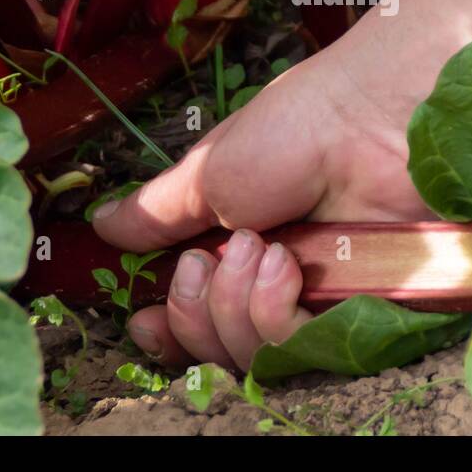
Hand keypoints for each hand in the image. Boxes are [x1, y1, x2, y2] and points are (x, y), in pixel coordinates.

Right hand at [91, 48, 430, 368]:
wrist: (370, 118)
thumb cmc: (295, 127)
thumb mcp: (209, 172)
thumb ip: (157, 213)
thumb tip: (101, 225)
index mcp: (235, 243)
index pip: (194, 313)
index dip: (168, 327)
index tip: (145, 320)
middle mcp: (271, 278)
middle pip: (212, 344)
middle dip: (192, 310)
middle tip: (204, 260)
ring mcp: (313, 298)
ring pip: (247, 354)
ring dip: (232, 303)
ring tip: (260, 248)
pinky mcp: (354, 312)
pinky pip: (293, 349)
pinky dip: (274, 311)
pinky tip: (285, 267)